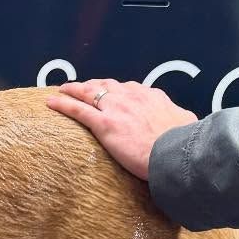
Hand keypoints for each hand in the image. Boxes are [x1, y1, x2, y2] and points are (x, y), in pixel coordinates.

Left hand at [46, 80, 197, 180]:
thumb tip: (184, 123)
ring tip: (62, 90)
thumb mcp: (186, 124)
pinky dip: (62, 104)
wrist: (177, 154)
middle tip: (80, 87)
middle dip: (91, 85)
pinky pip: (77, 110)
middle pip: (105, 86)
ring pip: (88, 93)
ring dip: (73, 89)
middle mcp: (131, 97)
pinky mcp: (104, 124)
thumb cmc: (185, 143)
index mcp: (151, 96)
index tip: (108, 91)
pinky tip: (51, 102)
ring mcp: (116, 109)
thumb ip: (178, 119)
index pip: (128, 88)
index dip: (115, 89)